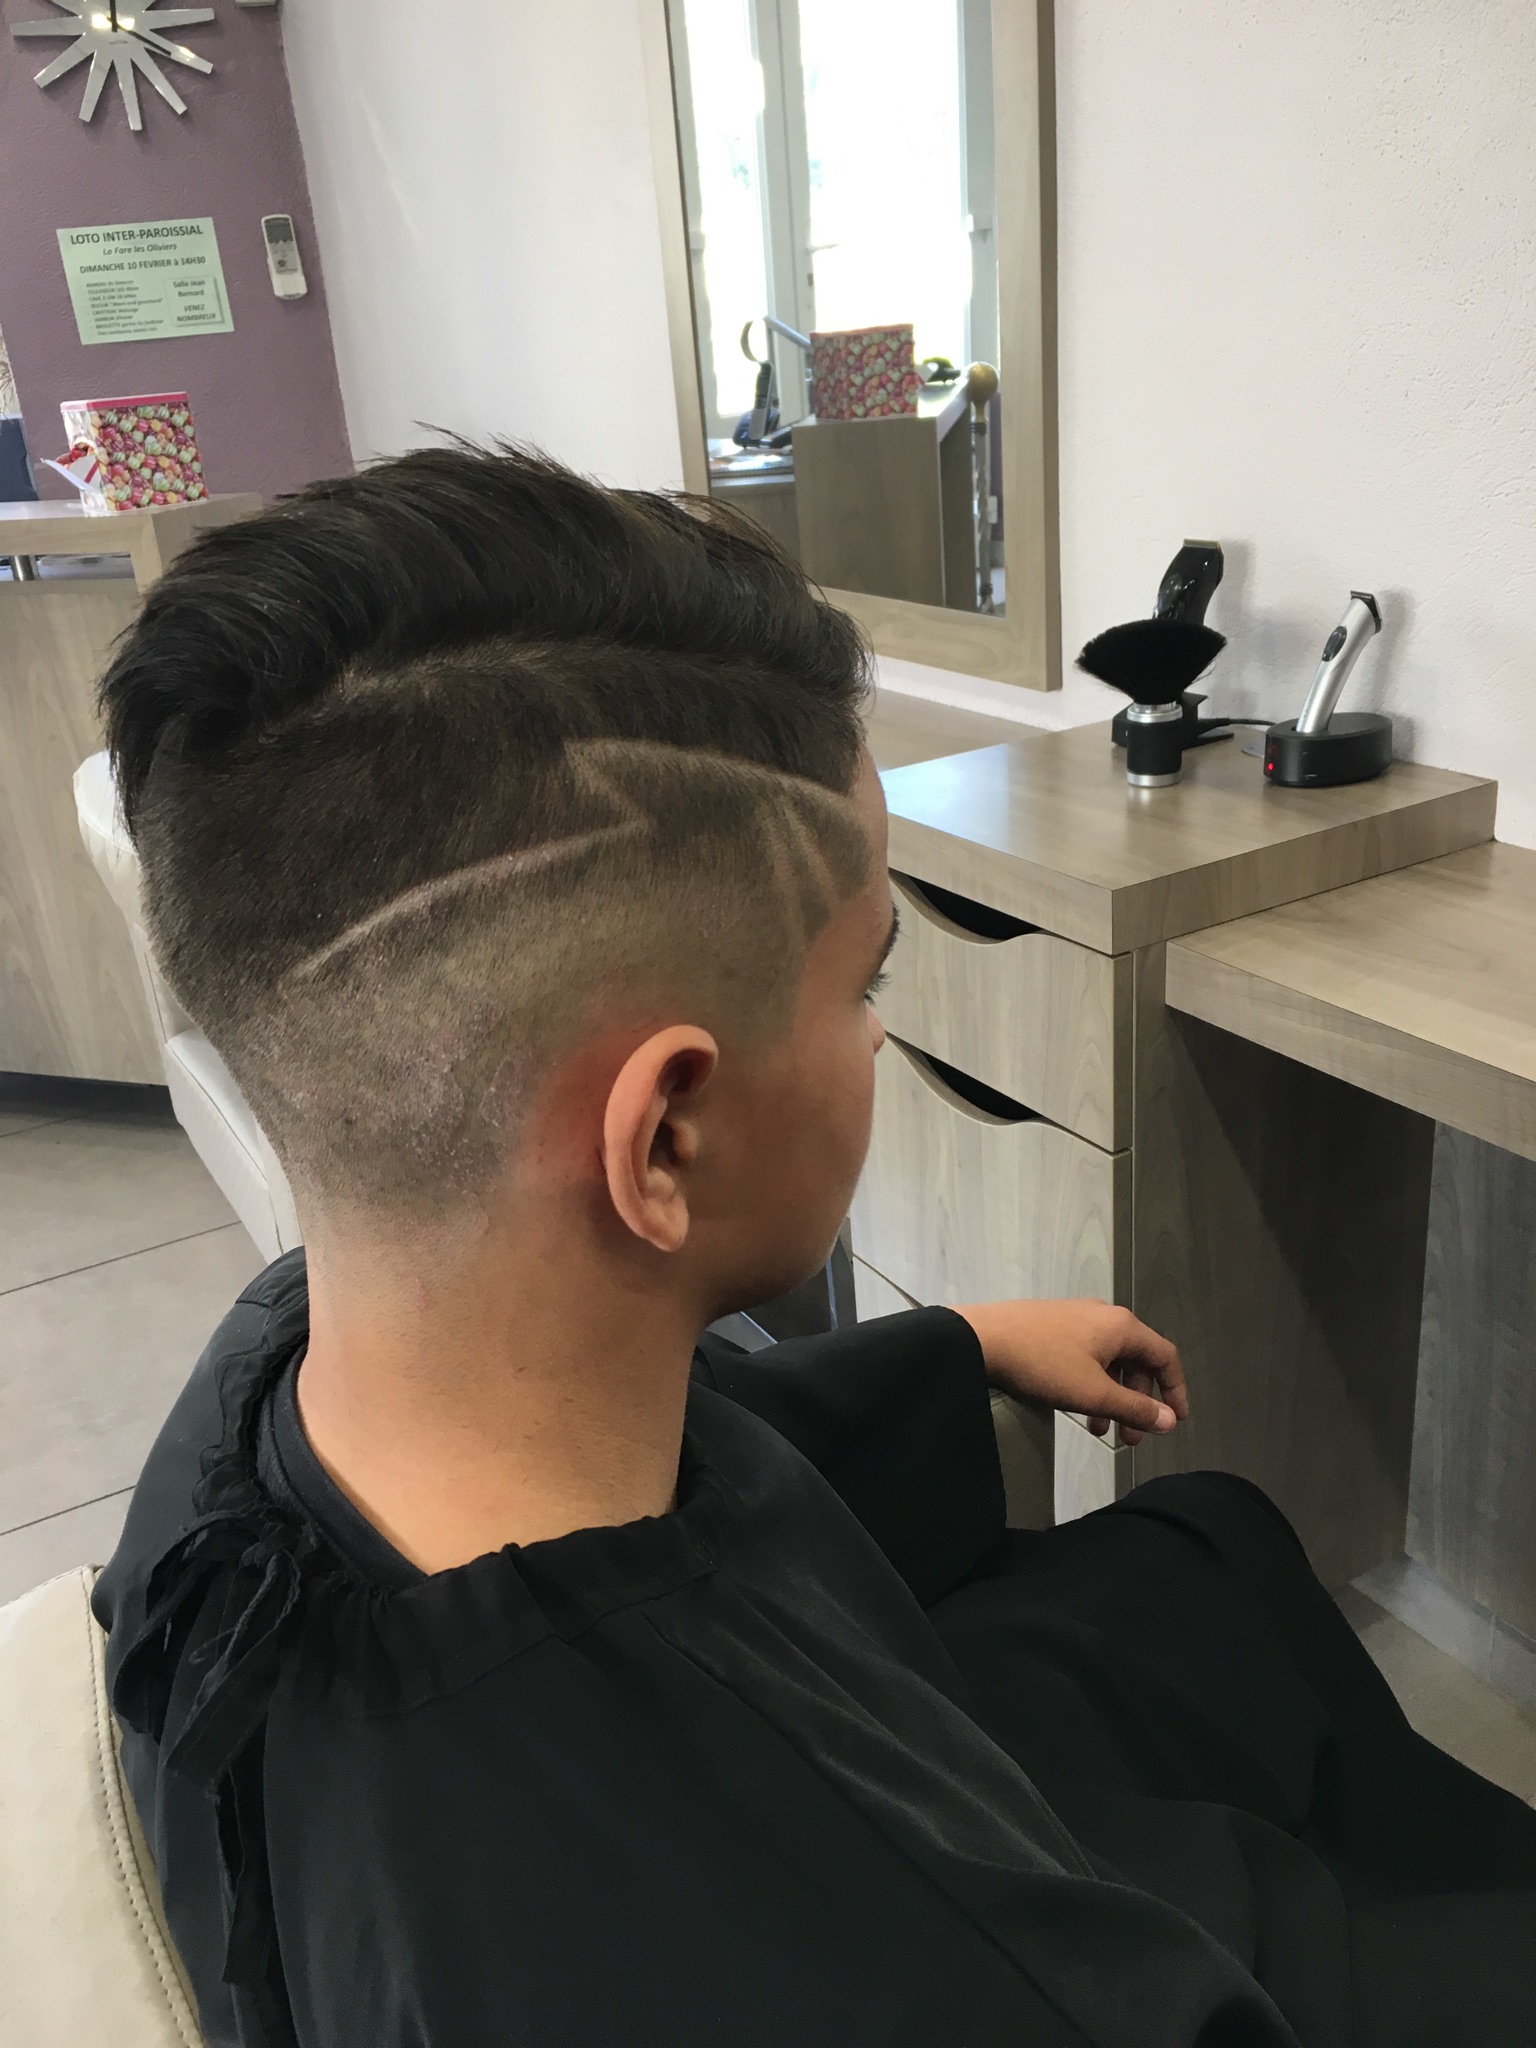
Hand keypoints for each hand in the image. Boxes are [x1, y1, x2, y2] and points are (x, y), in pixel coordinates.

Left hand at [953, 1298, 1187, 1446]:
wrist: (981, 1338)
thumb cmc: (1043, 1365)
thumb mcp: (1094, 1394)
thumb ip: (1134, 1409)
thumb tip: (1169, 1421)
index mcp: (1121, 1326)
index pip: (1165, 1356)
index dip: (1175, 1391)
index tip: (1174, 1421)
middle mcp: (1103, 1315)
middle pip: (1137, 1361)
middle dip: (1137, 1402)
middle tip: (1129, 1439)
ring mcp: (1076, 1317)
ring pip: (1109, 1361)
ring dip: (1111, 1397)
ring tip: (1099, 1431)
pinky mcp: (1052, 1324)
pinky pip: (1086, 1356)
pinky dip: (1091, 1384)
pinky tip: (1076, 1407)